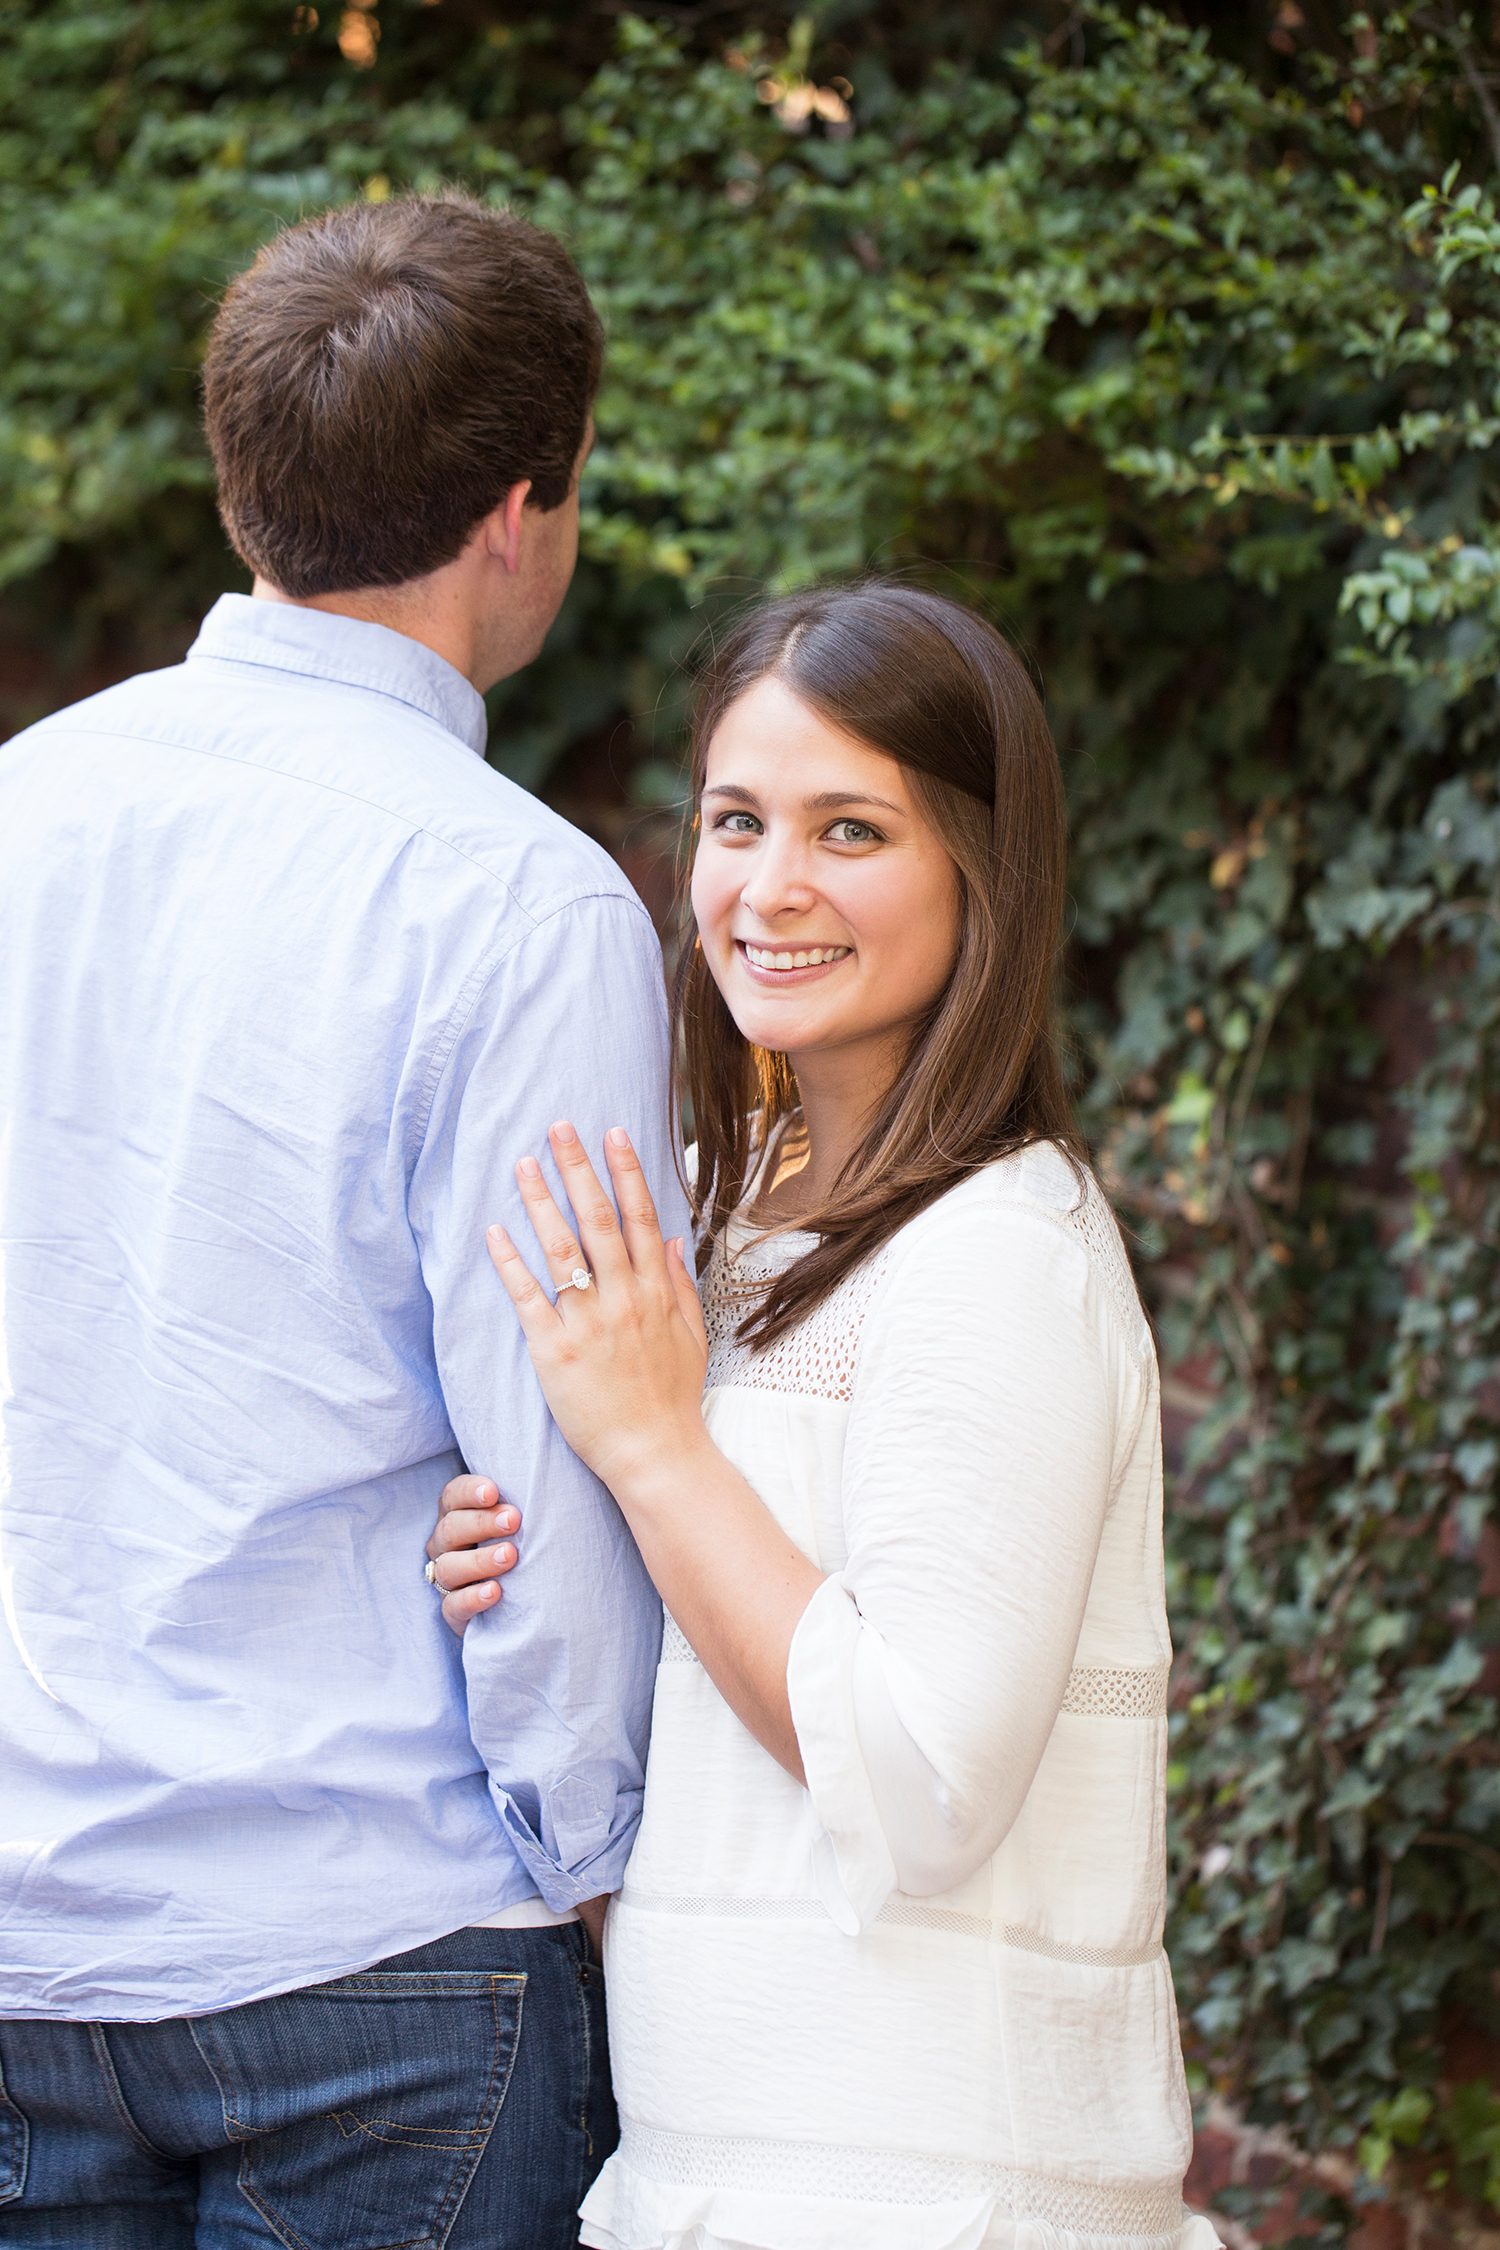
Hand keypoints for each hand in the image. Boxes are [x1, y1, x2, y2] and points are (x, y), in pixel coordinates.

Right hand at [425, 1474, 521, 1636]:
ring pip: (448, 1567)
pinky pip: (452, 1606)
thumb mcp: (523, 1520)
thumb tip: (554, 1476)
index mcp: (457, 1514)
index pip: (452, 1496)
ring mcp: (447, 1579)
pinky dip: (472, 1598)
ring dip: (479, 1560)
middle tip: (513, 1520)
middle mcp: (446, 1544)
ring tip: (510, 1557)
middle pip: (451, 1528)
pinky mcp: (454, 1612)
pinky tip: (495, 1592)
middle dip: (481, 1522)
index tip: (493, 1491)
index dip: (468, 1491)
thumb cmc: (527, 1542)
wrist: (527, 1600)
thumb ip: (525, 1501)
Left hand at [486, 1123, 709, 1496]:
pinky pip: (529, 1297)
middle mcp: (623, 1298)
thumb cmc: (671, 1398)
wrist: (655, 1453)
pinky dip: (510, 1262)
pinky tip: (494, 1232)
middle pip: (597, 1219)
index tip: (611, 1134)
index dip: (624, 1171)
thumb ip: (677, 1283)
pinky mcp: (555, 1351)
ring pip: (561, 1249)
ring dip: (540, 1202)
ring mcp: (588, 1323)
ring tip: (523, 1165)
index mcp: (654, 1292)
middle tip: (558, 1127)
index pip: (640, 1216)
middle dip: (577, 1168)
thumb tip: (668, 1237)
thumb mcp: (691, 1335)